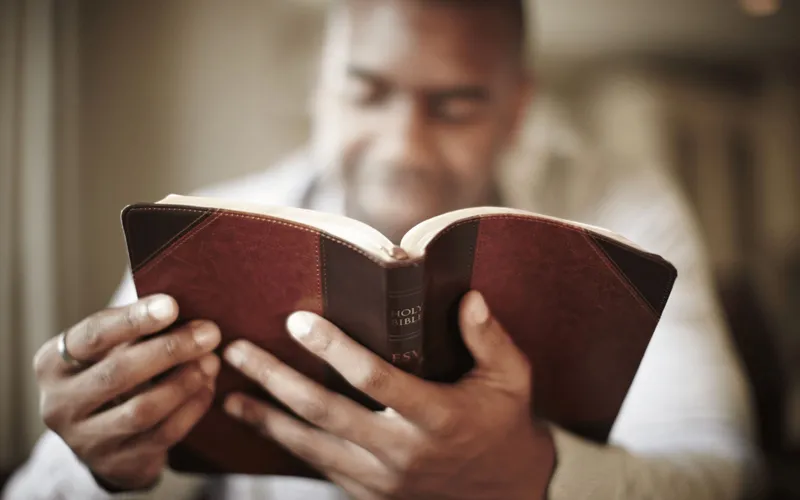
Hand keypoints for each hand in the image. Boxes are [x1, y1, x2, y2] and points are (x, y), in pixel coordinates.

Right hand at [33, 294, 221, 490]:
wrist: (102, 438)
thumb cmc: (112, 373)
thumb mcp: (110, 350)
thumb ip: (135, 330)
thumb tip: (181, 305)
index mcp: (52, 364)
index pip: (93, 335)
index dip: (134, 319)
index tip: (172, 305)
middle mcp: (59, 404)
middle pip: (120, 373)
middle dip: (171, 349)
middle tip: (210, 333)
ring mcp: (85, 440)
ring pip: (143, 409)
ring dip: (185, 381)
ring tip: (212, 361)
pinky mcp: (117, 463)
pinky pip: (162, 434)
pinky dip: (191, 408)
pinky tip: (207, 387)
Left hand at [223, 291, 554, 499]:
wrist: (504, 493)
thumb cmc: (505, 425)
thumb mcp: (512, 379)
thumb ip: (489, 339)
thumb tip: (469, 297)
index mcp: (437, 417)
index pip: (376, 380)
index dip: (335, 349)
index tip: (300, 321)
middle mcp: (403, 451)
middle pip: (326, 413)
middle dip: (276, 380)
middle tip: (236, 351)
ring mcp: (382, 479)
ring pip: (312, 446)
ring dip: (266, 418)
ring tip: (228, 393)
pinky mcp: (370, 493)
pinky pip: (320, 467)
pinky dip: (286, 445)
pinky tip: (260, 424)